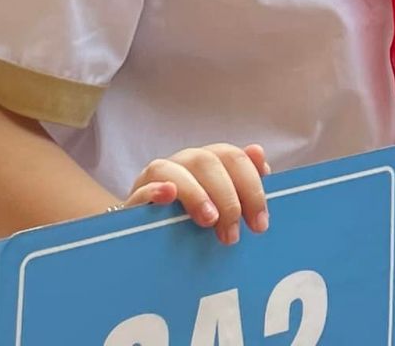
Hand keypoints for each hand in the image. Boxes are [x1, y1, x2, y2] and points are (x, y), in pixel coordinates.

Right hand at [124, 143, 269, 244]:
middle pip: (208, 161)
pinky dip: (156, 190)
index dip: (252, 188)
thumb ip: (243, 185)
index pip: (234, 158)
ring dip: (196, 194)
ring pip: (176, 169)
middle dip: (227, 197)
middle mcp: (184, 162)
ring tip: (209, 221)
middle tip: (233, 234)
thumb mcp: (223, 208)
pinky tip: (168, 196)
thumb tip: (259, 154)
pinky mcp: (134, 196)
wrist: (146, 240)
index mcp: (210, 161)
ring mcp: (157, 177)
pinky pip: (144, 187)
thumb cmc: (193, 223)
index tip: (259, 224)